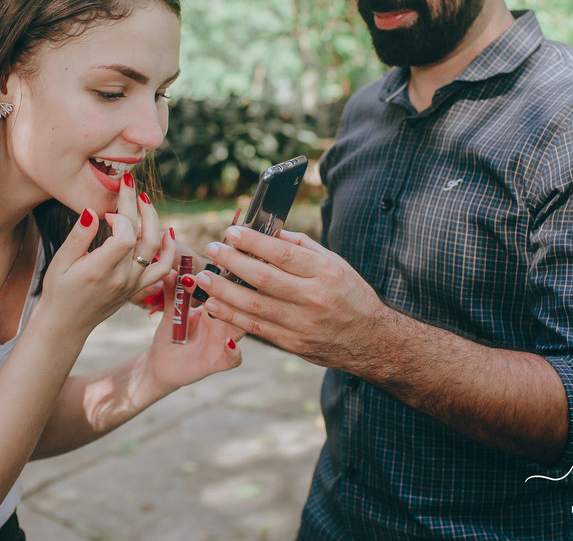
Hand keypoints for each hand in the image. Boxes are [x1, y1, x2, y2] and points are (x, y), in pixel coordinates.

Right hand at [37, 175, 172, 336]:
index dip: (119, 217)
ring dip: (154, 222)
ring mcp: (133, 284)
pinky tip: (165, 231)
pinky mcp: (138, 288)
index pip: (124, 236)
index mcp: (100, 270)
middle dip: (138, 206)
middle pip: (143, 236)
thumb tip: (91, 210)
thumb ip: (79, 237)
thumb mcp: (60, 263)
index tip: (105, 212)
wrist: (66, 324)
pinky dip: (168, 249)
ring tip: (145, 202)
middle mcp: (122, 278)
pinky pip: (162, 268)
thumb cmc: (58, 291)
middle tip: (129, 184)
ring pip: (156, 249)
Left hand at [142, 270, 242, 393]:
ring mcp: (223, 342)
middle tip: (221, 282)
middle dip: (235, 292)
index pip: (226, 289)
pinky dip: (234, 351)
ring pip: (241, 328)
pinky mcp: (218, 362)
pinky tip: (228, 343)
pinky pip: (234, 359)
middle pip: (239, 306)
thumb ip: (172, 293)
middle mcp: (223, 324)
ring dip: (235, 317)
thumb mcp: (171, 312)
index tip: (214, 264)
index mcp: (214, 308)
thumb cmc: (169, 336)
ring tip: (223, 308)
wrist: (160, 365)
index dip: (224, 277)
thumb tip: (169, 271)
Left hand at [198, 227, 386, 369]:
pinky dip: (231, 315)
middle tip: (211, 250)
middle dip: (232, 263)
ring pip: (254, 306)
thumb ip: (302, 246)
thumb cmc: (350, 295)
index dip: (254, 242)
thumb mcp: (335, 264)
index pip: (283, 254)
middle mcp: (313, 299)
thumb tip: (269, 229)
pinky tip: (213, 305)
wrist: (370, 341)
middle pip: (264, 279)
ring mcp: (301, 324)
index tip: (231, 232)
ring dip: (223, 291)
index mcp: (325, 273)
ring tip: (202, 278)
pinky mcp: (292, 343)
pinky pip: (255, 328)